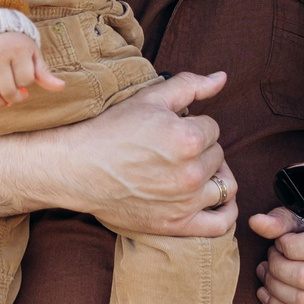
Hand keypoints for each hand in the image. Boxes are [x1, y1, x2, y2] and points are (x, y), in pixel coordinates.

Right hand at [0, 30, 66, 107]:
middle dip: (14, 98)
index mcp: (17, 50)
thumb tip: (61, 87)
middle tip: (16, 95)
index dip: (26, 85)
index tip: (24, 82)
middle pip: (7, 91)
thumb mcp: (32, 53)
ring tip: (4, 98)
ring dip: (0, 102)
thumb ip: (44, 72)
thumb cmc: (15, 44)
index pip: (25, 80)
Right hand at [48, 71, 235, 237]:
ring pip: (225, 186)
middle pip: (219, 157)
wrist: (77, 168)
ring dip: (213, 177)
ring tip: (192, 172)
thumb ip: (190, 85)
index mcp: (188, 138)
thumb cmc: (110, 130)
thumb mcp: (149, 98)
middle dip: (202, 150)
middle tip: (174, 151)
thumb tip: (222, 78)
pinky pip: (220, 224)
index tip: (171, 132)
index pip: (213, 129)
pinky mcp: (176, 225)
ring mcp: (185, 202)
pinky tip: (213, 200)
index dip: (193, 126)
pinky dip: (226, 213)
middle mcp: (191, 172)